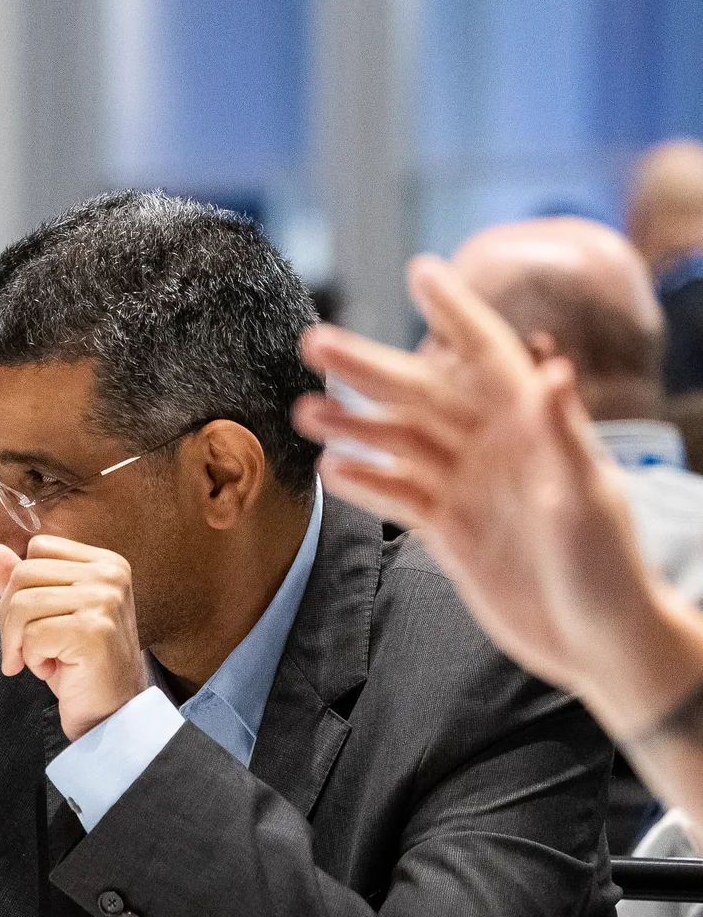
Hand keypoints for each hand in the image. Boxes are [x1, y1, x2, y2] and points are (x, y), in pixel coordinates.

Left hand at [0, 535, 149, 740]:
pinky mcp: (94, 631)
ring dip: (18, 642)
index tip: (32, 622)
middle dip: (10, 618)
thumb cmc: (77, 663)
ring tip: (42, 660)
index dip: (20, 586)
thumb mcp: (45, 616)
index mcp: (105, 562)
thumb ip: (19, 581)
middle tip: (26, 649)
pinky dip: (31, 659)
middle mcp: (110, 575)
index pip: (38, 548)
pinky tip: (53, 670)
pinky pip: (32, 635)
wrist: (111, 713)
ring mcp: (105, 601)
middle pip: (24, 574)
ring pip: (22, 604)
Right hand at [295, 254, 679, 722]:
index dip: (456, 311)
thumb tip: (552, 368)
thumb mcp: (589, 498)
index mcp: (533, 428)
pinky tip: (331, 469)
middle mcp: (495, 449)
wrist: (602, 645)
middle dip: (368, 367)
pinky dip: (365, 482)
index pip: (487, 354)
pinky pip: (398, 496)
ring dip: (353, 424)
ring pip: (399, 443)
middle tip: (313, 343)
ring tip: (305, 411)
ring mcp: (470, 490)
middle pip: (421, 395)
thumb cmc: (611, 570)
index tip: (421, 271)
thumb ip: (563, 433)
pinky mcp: (451, 532)